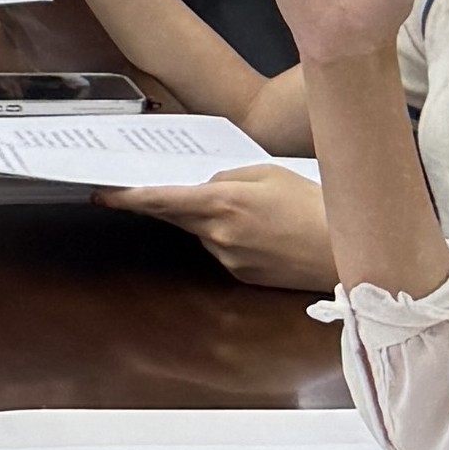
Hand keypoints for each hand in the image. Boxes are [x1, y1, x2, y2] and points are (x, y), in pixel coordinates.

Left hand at [100, 167, 337, 292]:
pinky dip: (228, 238)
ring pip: (201, 233)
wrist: (344, 252)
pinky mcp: (241, 275)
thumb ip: (228, 176)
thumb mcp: (269, 173)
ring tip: (250, 210)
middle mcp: (219, 234)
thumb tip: (203, 184)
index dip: (129, 198)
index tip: (104, 194)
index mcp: (224, 202)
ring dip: (208, 220)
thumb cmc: (313, 205)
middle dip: (161, 204)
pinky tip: (260, 232)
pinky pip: (222, 250)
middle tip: (147, 192)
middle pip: (175, 216)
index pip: (162, 200)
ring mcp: (229, 258)